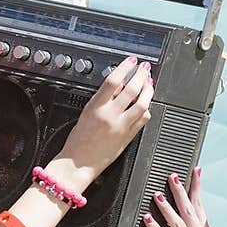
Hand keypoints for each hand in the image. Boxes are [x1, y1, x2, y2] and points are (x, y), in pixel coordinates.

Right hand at [49, 55, 154, 185]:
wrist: (78, 164)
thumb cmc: (78, 140)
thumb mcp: (87, 112)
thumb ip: (103, 98)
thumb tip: (118, 84)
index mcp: (96, 107)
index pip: (113, 80)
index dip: (125, 67)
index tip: (132, 61)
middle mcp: (110, 116)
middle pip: (132, 89)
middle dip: (141, 75)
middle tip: (145, 68)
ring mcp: (121, 127)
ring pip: (142, 104)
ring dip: (148, 91)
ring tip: (149, 83)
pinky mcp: (128, 137)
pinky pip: (143, 119)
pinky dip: (146, 109)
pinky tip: (146, 104)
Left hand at [141, 167, 210, 226]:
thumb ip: (183, 221)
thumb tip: (177, 195)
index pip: (199, 205)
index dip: (197, 187)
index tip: (195, 170)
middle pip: (189, 211)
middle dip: (181, 192)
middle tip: (172, 177)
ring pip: (178, 224)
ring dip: (167, 208)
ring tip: (157, 196)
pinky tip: (147, 218)